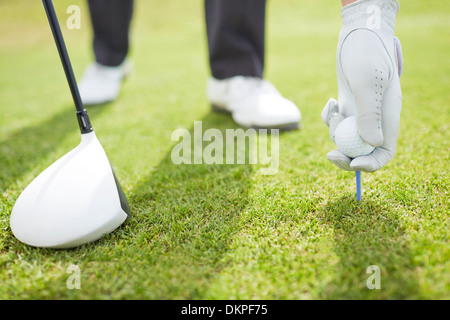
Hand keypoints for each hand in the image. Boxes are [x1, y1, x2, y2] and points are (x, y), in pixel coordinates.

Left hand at [322, 0, 402, 171]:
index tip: (352, 163)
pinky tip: (331, 102)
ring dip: (334, 131)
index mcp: (388, 118)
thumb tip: (372, 143)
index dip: (370, 164)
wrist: (357, 35)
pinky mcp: (347, 106)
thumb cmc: (366, 54)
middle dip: (346, 156)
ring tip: (335, 108)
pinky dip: (329, 118)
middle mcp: (375, 119)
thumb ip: (369, 114)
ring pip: (345, 137)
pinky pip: (336, 123)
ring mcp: (360, 113)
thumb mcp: (367, 83)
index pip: (384, 152)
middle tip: (329, 154)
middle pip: (362, 150)